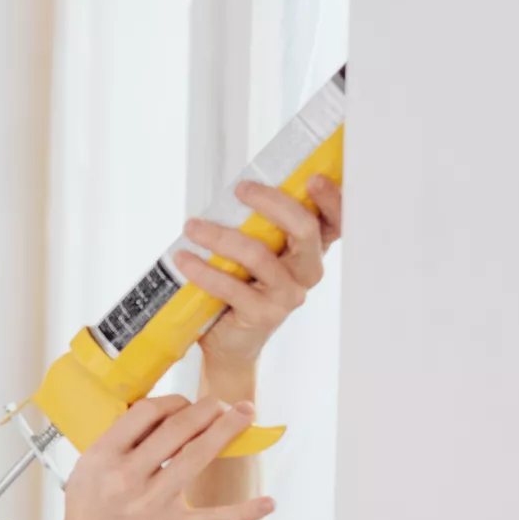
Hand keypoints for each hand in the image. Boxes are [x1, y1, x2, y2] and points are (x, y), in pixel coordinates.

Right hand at [50, 393, 277, 519]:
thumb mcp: (84, 477)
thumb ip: (114, 448)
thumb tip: (152, 421)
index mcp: (101, 458)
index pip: (143, 413)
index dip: (171, 402)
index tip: (185, 403)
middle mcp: (125, 478)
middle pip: (175, 429)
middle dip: (206, 409)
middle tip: (222, 402)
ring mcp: (150, 505)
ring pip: (196, 456)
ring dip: (226, 430)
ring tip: (244, 414)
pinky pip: (214, 518)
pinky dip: (244, 512)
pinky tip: (268, 503)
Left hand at [172, 173, 342, 376]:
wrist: (231, 342)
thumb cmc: (243, 286)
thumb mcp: (256, 252)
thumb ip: (258, 225)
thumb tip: (238, 188)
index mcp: (310, 251)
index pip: (334, 221)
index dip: (331, 199)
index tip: (312, 178)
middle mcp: (307, 272)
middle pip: (304, 229)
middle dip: (272, 202)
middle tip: (241, 189)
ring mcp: (288, 295)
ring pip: (259, 255)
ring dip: (220, 236)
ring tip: (192, 227)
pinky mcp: (264, 314)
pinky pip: (232, 286)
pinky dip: (204, 270)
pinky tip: (184, 259)